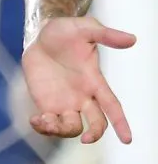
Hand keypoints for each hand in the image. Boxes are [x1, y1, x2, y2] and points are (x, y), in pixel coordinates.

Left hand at [22, 16, 135, 144]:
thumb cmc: (64, 32)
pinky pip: (48, 122)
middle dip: (94, 133)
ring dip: (61, 130)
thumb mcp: (84, 28)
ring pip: (71, 127)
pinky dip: (43, 127)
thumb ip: (106, 35)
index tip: (127, 139)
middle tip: (85, 139)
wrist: (39, 34)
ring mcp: (64, 101)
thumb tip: (131, 39)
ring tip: (46, 120)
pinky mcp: (46, 102)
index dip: (121, 123)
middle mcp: (83, 96)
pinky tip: (35, 120)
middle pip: (96, 122)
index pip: (112, 106)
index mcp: (94, 82)